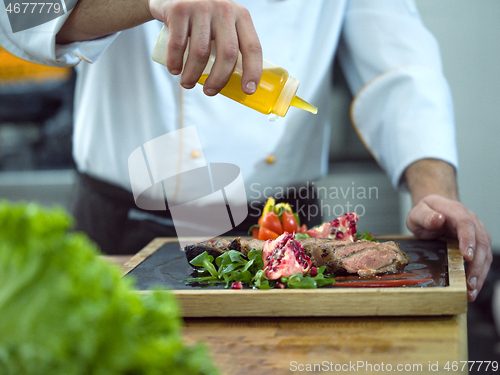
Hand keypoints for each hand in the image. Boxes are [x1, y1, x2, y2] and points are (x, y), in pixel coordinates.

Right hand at [148, 0, 262, 95]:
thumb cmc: (203, 18)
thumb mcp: (223, 24)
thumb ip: (231, 44)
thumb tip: (237, 83)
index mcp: (241, 16)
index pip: (253, 47)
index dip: (253, 71)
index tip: (248, 91)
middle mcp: (224, 10)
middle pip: (228, 53)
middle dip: (219, 79)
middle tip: (209, 92)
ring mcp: (202, 7)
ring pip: (201, 52)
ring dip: (193, 74)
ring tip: (187, 83)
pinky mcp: (180, 9)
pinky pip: (178, 44)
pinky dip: (175, 62)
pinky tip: (174, 70)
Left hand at [406, 194, 491, 301]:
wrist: (433, 210)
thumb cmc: (425, 212)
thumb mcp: (418, 212)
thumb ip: (425, 216)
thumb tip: (438, 219)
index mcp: (456, 211)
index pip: (466, 224)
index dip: (468, 240)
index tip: (467, 256)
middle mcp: (472, 222)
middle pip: (480, 242)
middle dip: (476, 265)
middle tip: (469, 283)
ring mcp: (477, 233)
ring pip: (485, 254)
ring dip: (480, 274)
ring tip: (471, 291)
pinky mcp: (477, 245)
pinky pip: (482, 260)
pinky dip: (479, 275)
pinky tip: (472, 288)